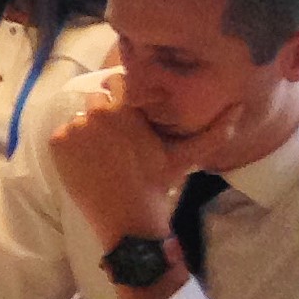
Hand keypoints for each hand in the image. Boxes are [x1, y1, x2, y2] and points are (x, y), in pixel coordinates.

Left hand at [50, 77, 235, 244]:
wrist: (127, 216)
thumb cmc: (158, 183)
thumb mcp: (186, 155)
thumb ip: (213, 131)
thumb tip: (239, 107)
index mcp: (130, 108)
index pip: (118, 82)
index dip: (122, 96)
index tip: (126, 113)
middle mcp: (100, 112)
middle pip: (97, 100)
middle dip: (105, 115)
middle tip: (115, 140)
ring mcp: (76, 127)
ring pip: (79, 119)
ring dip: (87, 132)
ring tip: (101, 154)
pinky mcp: (59, 144)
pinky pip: (62, 135)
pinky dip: (69, 147)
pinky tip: (86, 163)